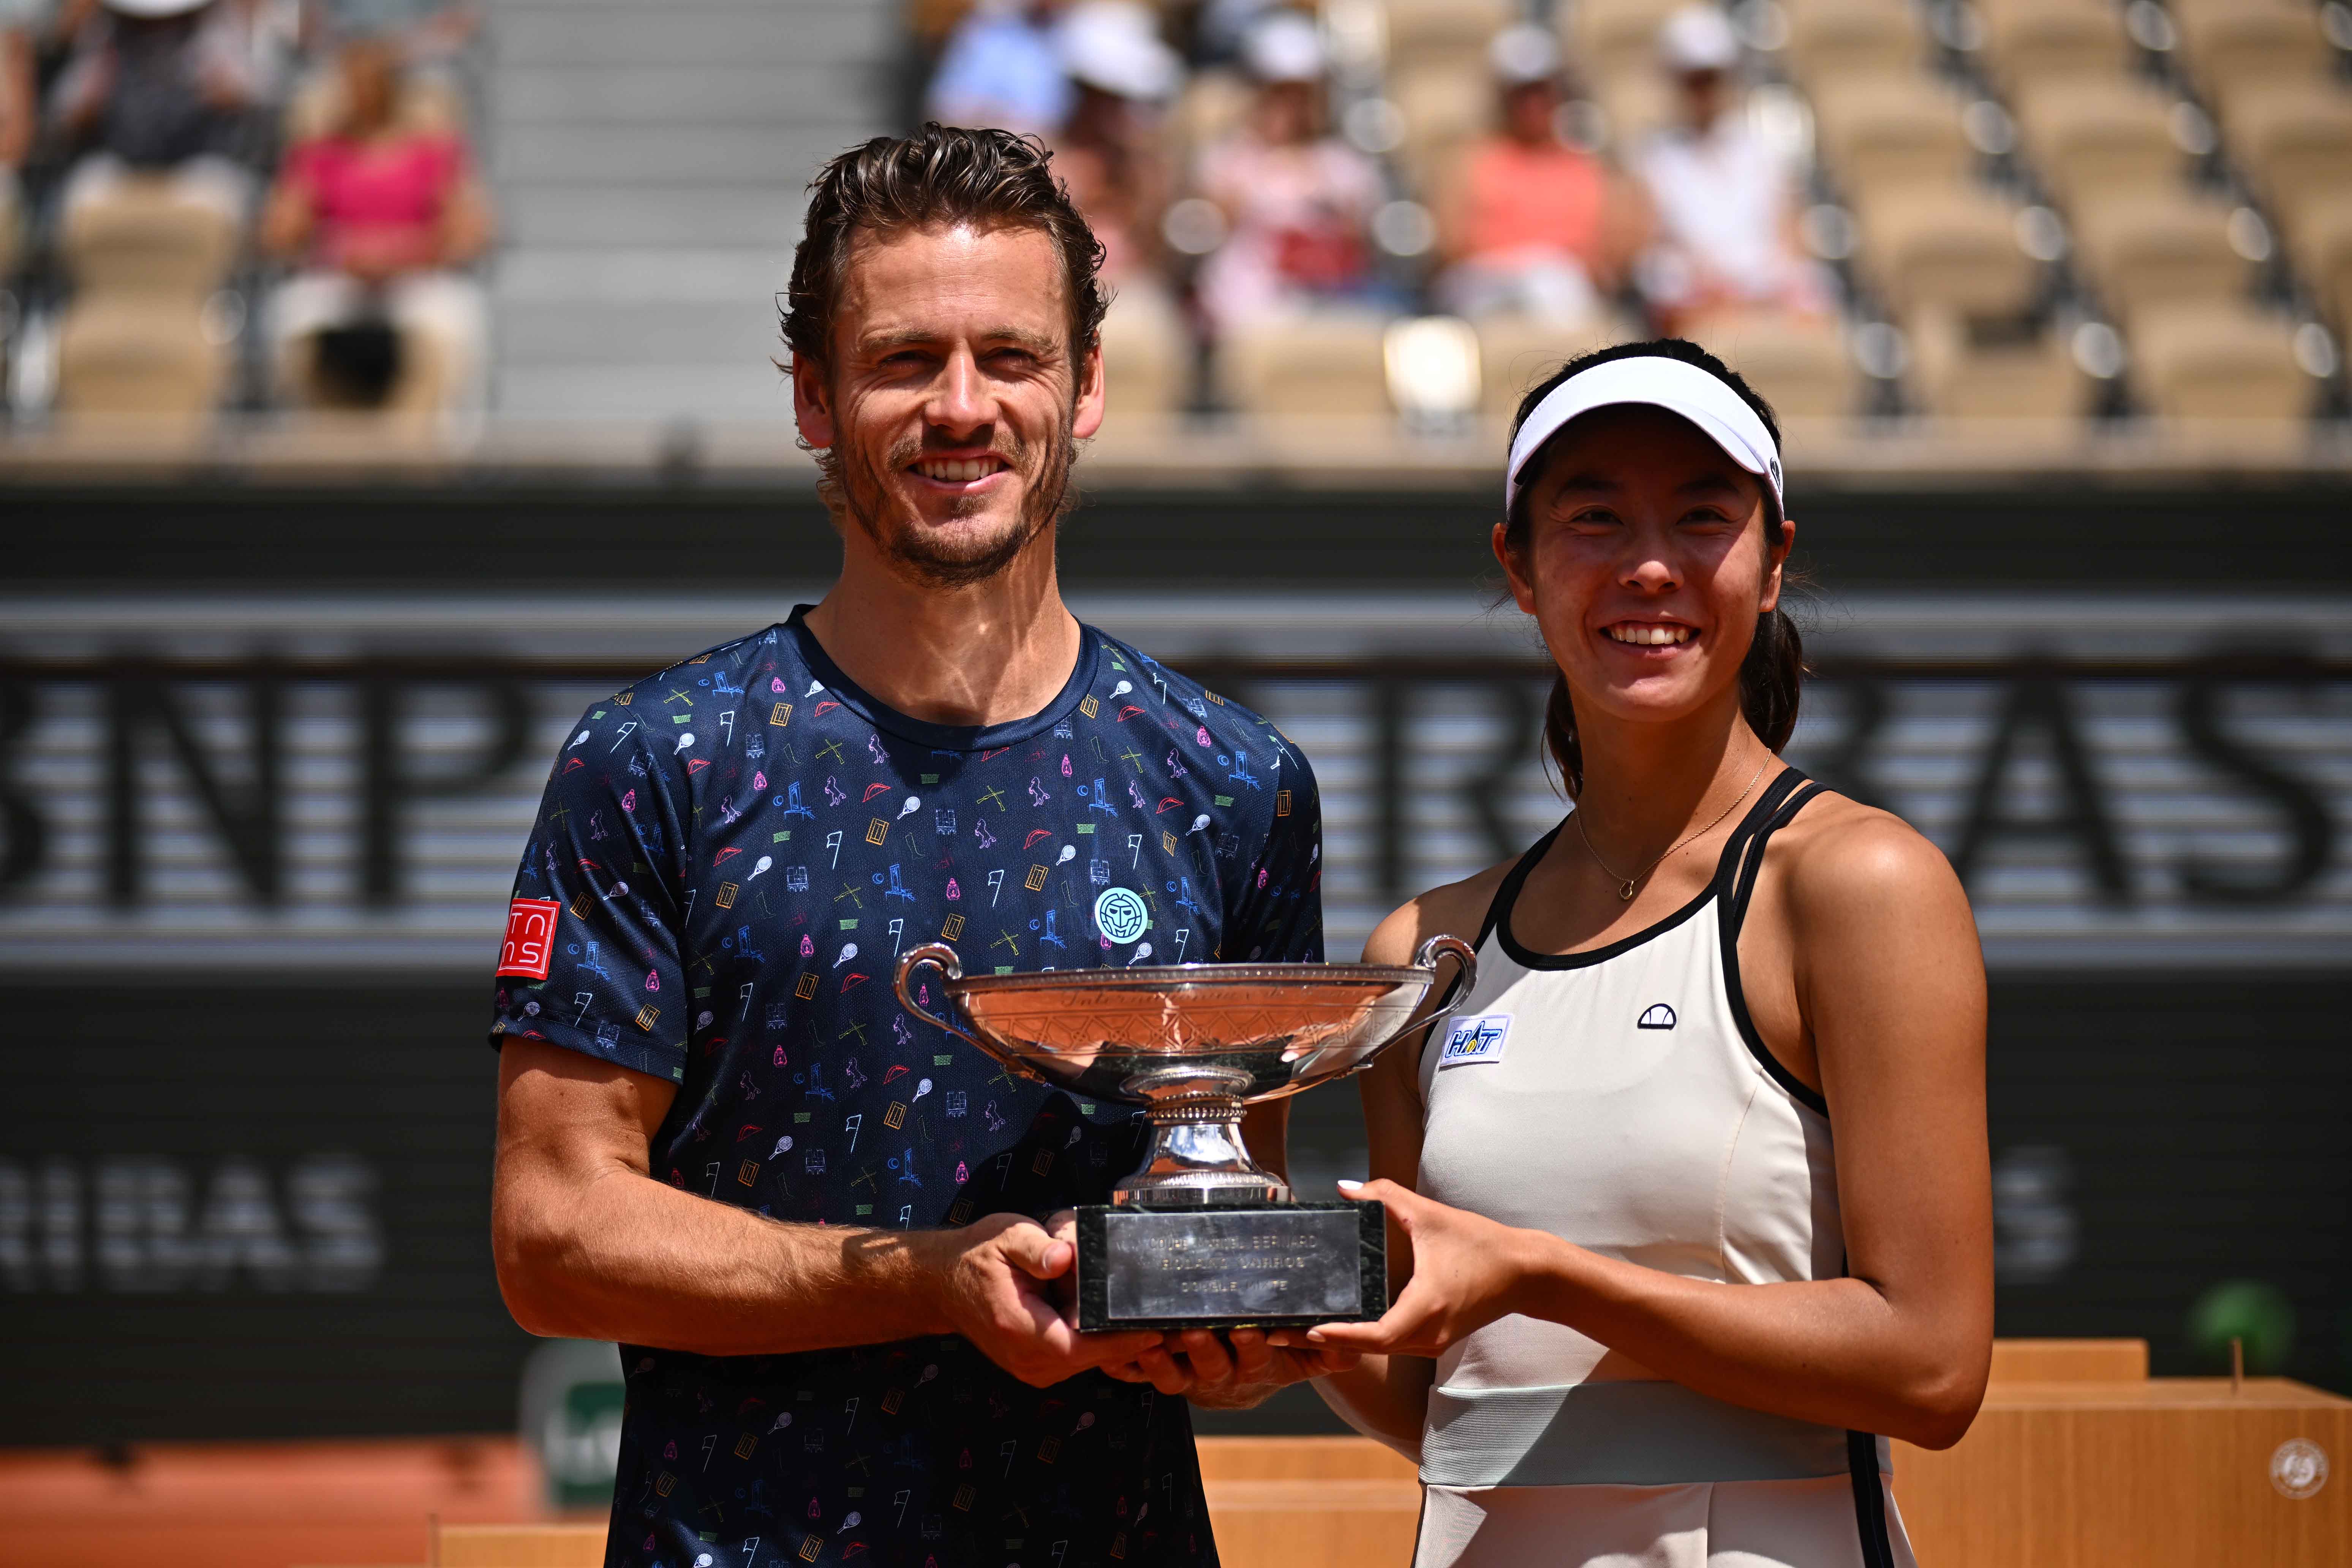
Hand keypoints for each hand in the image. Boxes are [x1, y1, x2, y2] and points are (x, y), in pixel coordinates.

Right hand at [926, 1212, 1163, 1387]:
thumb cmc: (978, 1255)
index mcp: (1020, 1329)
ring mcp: (1030, 1369)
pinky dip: (1097, 1345)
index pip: (1081, 1347)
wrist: (944, 1283)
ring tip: (1147, 1319)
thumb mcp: (1006, 1237)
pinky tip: (1116, 1322)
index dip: (1121, 1341)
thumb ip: (1036, 1248)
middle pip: (1091, 1359)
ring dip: (1114, 1344)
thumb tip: (1065, 1256)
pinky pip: (1076, 1360)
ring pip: (1086, 1362)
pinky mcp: (1035, 1366)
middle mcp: (1027, 1360)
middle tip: (1168, 1320)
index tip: (1157, 1329)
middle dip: (1127, 1342)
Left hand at [1101, 1325, 1360, 1407]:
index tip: (1246, 1329)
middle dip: (1202, 1349)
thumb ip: (1328, 1353)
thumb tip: (1352, 1346)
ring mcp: (1189, 1377)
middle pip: (1211, 1365)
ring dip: (1159, 1361)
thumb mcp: (1304, 1358)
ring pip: (1173, 1375)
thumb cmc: (1274, 1353)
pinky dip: (1125, 1367)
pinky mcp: (1163, 1375)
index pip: (1256, 1355)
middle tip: (1192, 1331)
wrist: (1246, 1382)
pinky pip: (1140, 1375)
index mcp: (1255, 1364)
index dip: (1250, 1345)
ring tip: (1147, 1341)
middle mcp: (1221, 1374)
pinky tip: (1109, 1356)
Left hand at [1291, 1179, 1540, 1357]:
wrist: (1526, 1273)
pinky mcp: (1434, 1341)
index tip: (1305, 1329)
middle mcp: (1427, 1334)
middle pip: (1368, 1348)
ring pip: (1378, 1350)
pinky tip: (1338, 1326)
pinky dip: (1363, 1340)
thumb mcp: (1430, 1214)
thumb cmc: (1481, 1243)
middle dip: (1324, 1341)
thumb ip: (1385, 1196)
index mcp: (1426, 1306)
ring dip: (1341, 1342)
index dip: (1338, 1335)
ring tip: (1299, 1330)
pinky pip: (1391, 1346)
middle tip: (1280, 1333)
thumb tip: (1344, 1187)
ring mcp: (1432, 1343)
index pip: (1374, 1334)